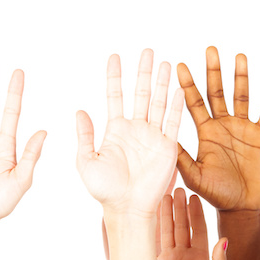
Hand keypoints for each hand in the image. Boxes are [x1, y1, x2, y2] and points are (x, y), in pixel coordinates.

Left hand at [76, 50, 184, 217]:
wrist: (127, 208)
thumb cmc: (104, 191)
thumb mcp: (86, 161)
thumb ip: (85, 136)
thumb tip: (79, 111)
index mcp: (115, 130)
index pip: (115, 95)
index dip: (114, 76)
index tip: (115, 57)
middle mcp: (135, 129)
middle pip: (140, 93)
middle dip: (144, 72)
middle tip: (147, 51)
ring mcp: (153, 136)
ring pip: (158, 102)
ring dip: (162, 83)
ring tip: (166, 63)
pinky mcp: (168, 147)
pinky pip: (173, 122)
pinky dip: (176, 106)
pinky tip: (179, 89)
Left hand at [176, 47, 259, 211]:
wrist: (241, 206)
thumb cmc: (215, 194)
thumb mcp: (194, 176)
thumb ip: (182, 158)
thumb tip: (165, 139)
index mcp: (205, 132)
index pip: (194, 103)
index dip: (187, 84)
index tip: (180, 65)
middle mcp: (223, 125)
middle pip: (217, 92)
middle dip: (213, 71)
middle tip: (210, 50)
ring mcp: (243, 128)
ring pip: (242, 97)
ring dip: (241, 77)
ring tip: (240, 57)